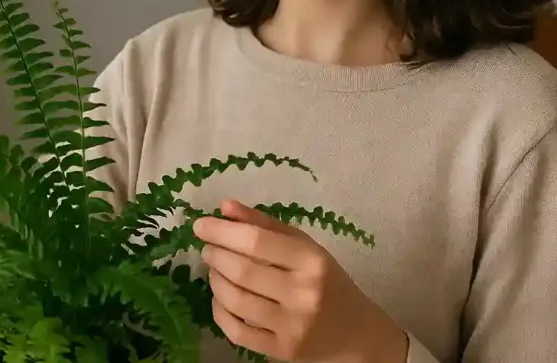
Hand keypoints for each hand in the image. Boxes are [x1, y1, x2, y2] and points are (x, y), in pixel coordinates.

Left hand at [193, 199, 407, 362]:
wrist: (356, 333)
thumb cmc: (326, 280)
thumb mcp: (305, 246)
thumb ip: (264, 224)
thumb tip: (224, 207)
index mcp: (312, 260)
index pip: (257, 241)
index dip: (222, 231)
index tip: (200, 225)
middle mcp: (303, 294)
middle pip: (242, 270)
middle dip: (215, 255)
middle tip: (208, 249)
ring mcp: (292, 327)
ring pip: (235, 301)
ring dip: (215, 281)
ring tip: (215, 270)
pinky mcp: (281, 352)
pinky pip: (236, 331)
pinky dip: (219, 311)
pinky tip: (221, 299)